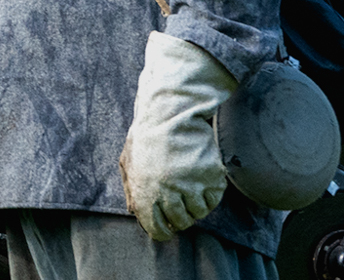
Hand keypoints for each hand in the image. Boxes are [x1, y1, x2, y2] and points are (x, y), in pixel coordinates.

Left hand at [119, 31, 236, 240]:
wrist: (170, 114)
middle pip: (182, 223)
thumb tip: (135, 212)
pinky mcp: (212, 176)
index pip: (158, 230)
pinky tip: (201, 179)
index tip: (168, 224)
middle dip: (181, 216)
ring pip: (200, 213)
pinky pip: (214, 199)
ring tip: (189, 185)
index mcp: (145, 193)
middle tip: (180, 201)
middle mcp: (168, 194)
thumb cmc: (146, 138)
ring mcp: (192, 186)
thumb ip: (132, 191)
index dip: (163, 229)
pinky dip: (210, 194)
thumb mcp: (129, 164)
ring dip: (196, 203)